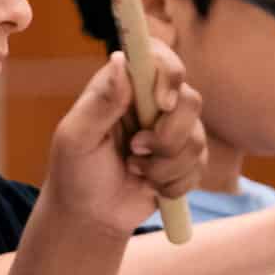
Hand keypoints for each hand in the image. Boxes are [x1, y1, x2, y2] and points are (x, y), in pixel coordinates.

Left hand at [46, 44, 206, 237]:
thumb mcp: (76, 138)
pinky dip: (173, 183)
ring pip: (197, 139)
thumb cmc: (75, 172)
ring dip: (164, 166)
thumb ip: (101, 101)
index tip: (161, 104)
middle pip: (190, 100)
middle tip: (135, 150)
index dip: (170, 75)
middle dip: (167, 137)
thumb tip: (119, 59)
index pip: (160, 58)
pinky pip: (199, 168)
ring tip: (134, 170)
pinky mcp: (185, 159)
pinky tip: (149, 186)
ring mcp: (173, 130)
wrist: (90, 216)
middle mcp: (153, 102)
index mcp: (125, 86)